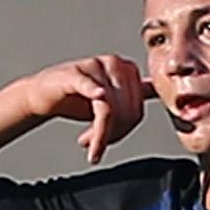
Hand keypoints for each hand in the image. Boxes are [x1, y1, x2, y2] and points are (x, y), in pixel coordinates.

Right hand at [16, 55, 148, 164]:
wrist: (43, 94)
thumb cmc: (77, 97)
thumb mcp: (113, 99)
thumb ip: (137, 95)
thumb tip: (166, 96)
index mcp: (127, 70)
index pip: (137, 109)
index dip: (124, 131)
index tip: (108, 141)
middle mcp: (114, 64)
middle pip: (126, 111)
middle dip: (112, 135)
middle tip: (95, 146)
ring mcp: (94, 67)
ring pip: (110, 109)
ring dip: (98, 134)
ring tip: (87, 143)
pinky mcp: (74, 74)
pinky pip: (90, 90)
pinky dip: (94, 105)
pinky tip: (92, 120)